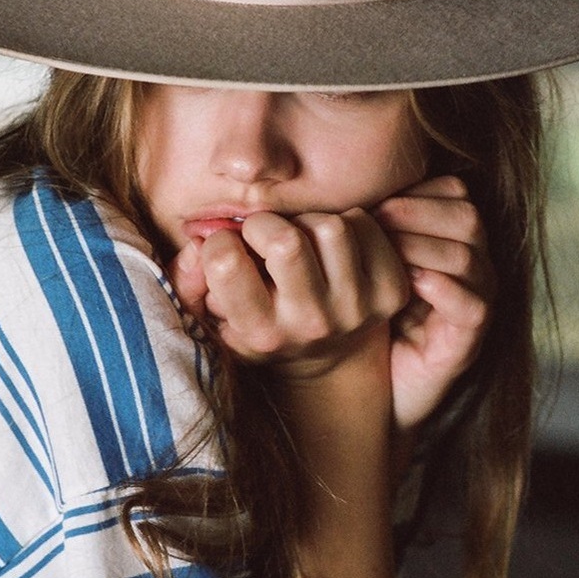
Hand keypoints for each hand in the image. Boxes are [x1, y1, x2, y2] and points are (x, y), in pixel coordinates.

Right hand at [169, 208, 409, 378]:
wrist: (329, 356)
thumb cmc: (260, 320)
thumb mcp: (210, 314)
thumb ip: (187, 280)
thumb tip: (196, 246)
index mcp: (260, 333)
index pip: (226, 262)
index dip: (220, 242)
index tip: (228, 249)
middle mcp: (310, 326)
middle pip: (285, 240)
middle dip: (265, 224)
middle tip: (263, 234)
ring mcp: (356, 310)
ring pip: (329, 227)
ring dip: (307, 221)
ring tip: (300, 238)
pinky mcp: (390, 292)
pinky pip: (365, 225)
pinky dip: (346, 221)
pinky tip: (332, 245)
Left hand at [373, 175, 493, 434]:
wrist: (376, 382)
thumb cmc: (363, 309)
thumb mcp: (358, 258)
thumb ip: (352, 221)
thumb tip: (316, 185)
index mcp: (447, 235)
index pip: (453, 191)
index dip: (416, 191)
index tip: (374, 202)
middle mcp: (469, 263)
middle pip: (466, 217)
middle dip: (419, 213)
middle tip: (378, 220)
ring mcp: (474, 300)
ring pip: (467, 257)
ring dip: (424, 247)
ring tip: (388, 252)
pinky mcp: (468, 340)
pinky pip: (472, 306)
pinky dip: (444, 289)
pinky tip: (413, 283)